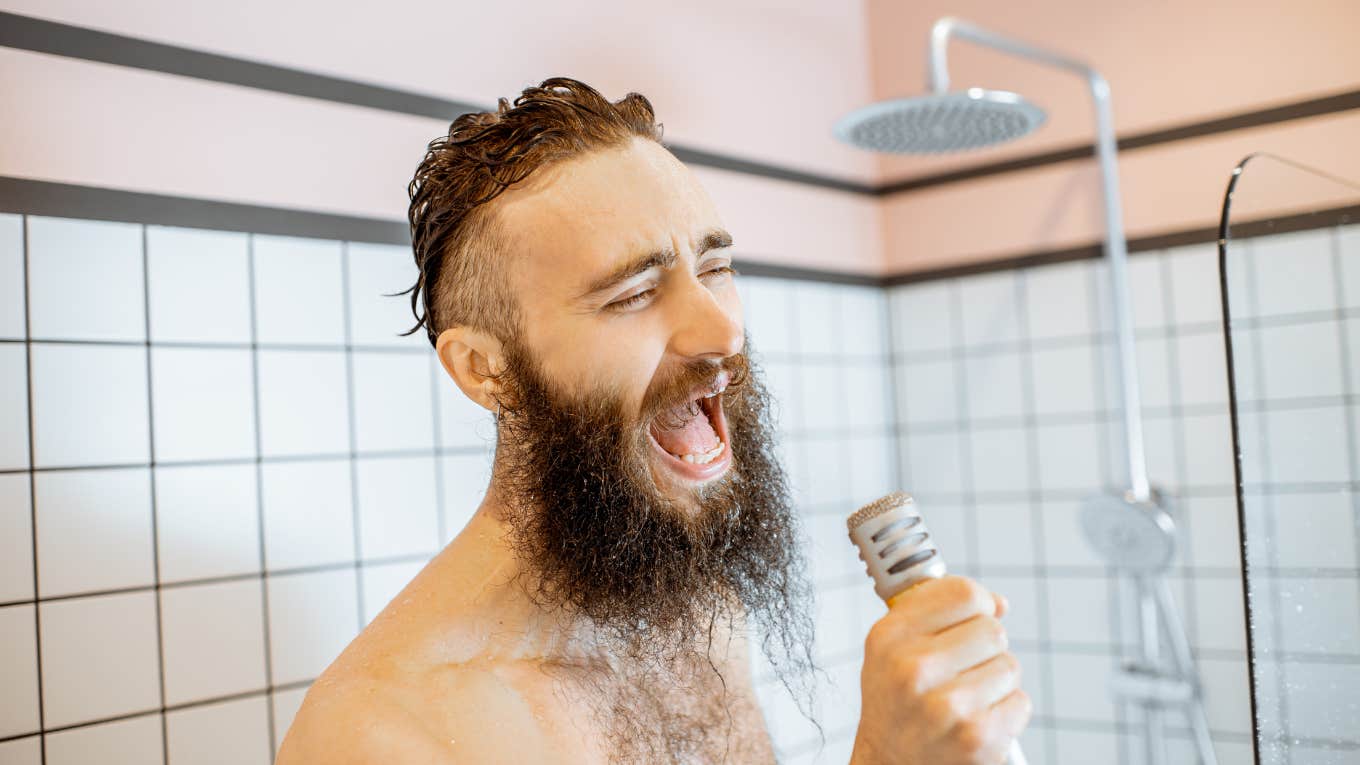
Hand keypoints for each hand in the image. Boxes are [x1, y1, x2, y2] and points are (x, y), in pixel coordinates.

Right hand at [849, 576, 1030, 764]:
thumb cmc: (896, 702)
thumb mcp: (894, 647)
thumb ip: (937, 611)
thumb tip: (998, 604)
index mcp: (891, 638)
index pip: (963, 593)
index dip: (978, 603)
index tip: (971, 618)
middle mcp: (913, 669)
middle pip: (993, 630)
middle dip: (985, 649)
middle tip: (961, 671)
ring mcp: (946, 706)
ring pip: (1009, 667)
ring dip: (996, 682)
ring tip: (967, 699)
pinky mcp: (977, 738)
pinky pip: (1020, 702)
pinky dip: (1006, 712)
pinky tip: (977, 720)